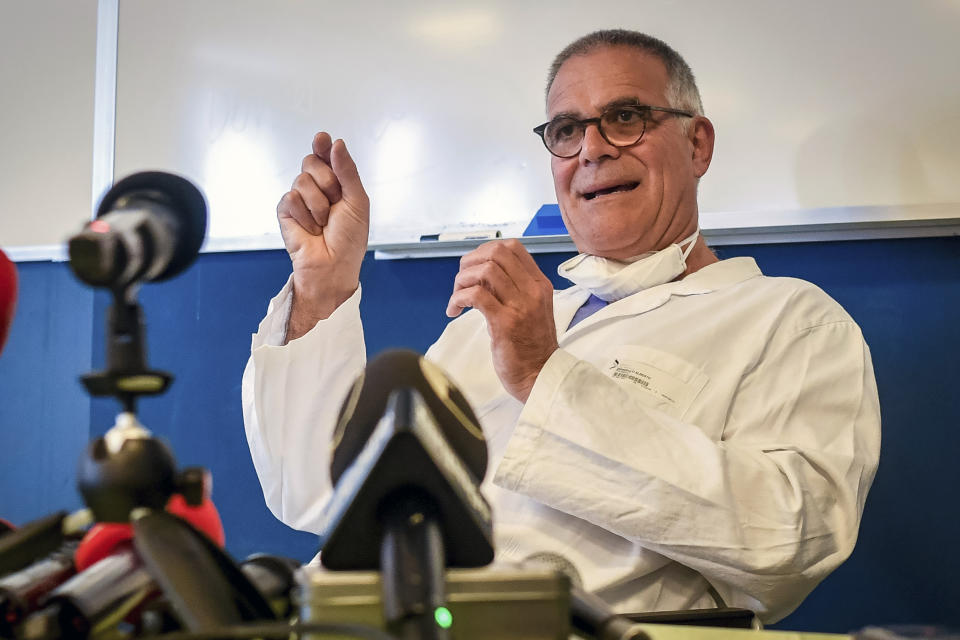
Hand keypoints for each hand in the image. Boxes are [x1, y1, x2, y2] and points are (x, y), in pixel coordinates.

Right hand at [277, 132, 368, 339]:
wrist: (333, 266)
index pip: (327, 154)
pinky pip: (290, 198)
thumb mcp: (357, 201)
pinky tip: (310, 228)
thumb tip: (336, 143)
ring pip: (302, 180)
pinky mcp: (286, 211)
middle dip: (327, 182)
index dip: (323, 145)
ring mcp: (300, 198)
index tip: (322, 139)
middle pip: (311, 161)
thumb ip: (347, 171)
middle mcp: (318, 187)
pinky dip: (304, 215)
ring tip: (324, 222)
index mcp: (337, 183)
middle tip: (334, 202)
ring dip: (318, 204)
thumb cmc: (349, 240)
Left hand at [446, 239, 557, 401]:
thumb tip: (480, 272)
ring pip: (485, 270)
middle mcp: (532, 290)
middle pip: (497, 253)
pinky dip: (458, 298)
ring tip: (457, 297)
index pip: (513, 247)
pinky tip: (454, 310)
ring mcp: (520, 306)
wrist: (539, 375)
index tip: (473, 267)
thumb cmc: (530, 345)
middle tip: (461, 281)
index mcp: (539, 284)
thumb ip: (512, 288)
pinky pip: (476, 295)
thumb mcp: (530, 308)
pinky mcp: (505, 323)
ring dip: (462, 280)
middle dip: (470, 261)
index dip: (485, 250)